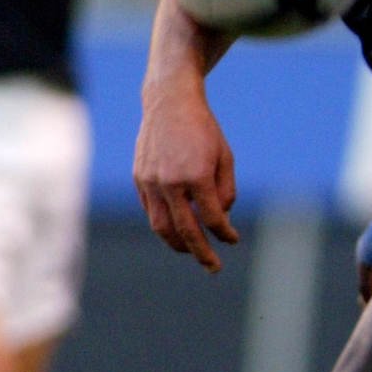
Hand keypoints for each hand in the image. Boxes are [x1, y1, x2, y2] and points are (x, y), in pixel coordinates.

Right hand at [134, 81, 239, 272]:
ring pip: (162, 227)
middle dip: (200, 252)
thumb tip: (220, 218)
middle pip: (185, 230)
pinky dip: (164, 225)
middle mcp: (170, 182)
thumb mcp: (224, 155)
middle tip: (213, 267)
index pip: (211, 217)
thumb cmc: (203, 130)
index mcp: (195, 175)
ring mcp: (151, 182)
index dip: (224, 233)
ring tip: (193, 251)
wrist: (170, 103)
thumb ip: (225, 189)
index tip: (232, 241)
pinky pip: (151, 212)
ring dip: (178, 244)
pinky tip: (176, 230)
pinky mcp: (139, 180)